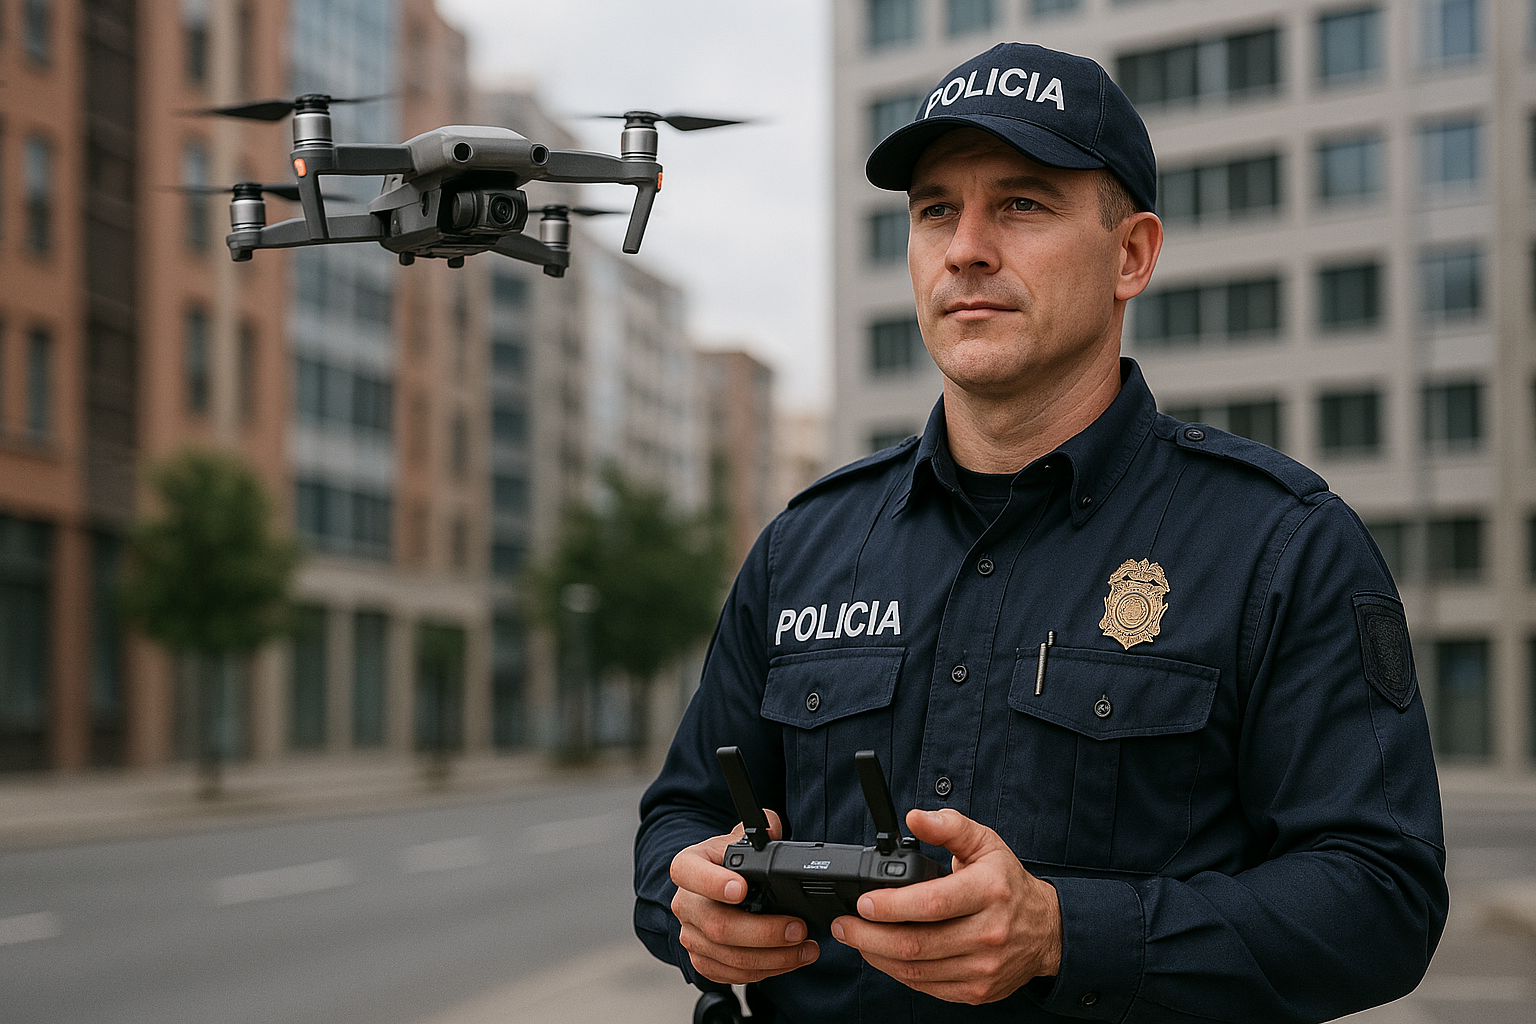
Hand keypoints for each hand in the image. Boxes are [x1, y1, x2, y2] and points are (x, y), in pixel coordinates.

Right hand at [670, 808, 819, 983]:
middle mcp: (684, 904)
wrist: (711, 891)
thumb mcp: (737, 839)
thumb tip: (773, 826)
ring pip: (729, 957)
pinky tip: (789, 960)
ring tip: (805, 948)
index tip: (741, 889)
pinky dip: (766, 971)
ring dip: (774, 957)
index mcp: (688, 867)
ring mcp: (691, 936)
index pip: (689, 873)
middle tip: (797, 929)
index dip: (713, 883)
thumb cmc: (725, 864)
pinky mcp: (703, 961)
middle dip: (764, 931)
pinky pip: (732, 975)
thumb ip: (758, 830)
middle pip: (717, 925)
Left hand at [830, 808, 1060, 1003]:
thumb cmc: (1008, 883)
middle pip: (917, 944)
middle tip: (844, 925)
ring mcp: (983, 968)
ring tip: (856, 938)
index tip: (863, 902)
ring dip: (877, 956)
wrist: (1047, 931)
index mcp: (988, 892)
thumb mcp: (985, 843)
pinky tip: (883, 956)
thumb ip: (948, 826)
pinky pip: (927, 987)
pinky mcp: (977, 990)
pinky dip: (898, 973)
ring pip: (917, 971)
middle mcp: (988, 934)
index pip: (933, 903)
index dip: (892, 906)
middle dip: (869, 936)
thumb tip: (915, 816)